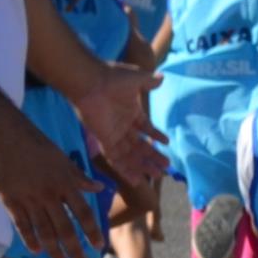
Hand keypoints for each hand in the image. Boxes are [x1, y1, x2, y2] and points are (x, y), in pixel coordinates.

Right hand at [0, 114, 98, 257]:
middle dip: (74, 248)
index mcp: (65, 183)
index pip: (83, 213)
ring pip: (43, 230)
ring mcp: (28, 198)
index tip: (98, 246)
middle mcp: (49, 194)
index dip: (92, 231)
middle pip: (64, 227)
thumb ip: (79, 176)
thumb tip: (99, 187)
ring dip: (53, 249)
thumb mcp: (62, 158)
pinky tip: (36, 250)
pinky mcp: (9, 199)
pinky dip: (29, 238)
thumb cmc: (34, 143)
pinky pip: (21, 224)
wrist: (1, 135)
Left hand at [65, 62, 165, 198]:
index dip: (154, 135)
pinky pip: (115, 158)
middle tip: (165, 167)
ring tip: (157, 175)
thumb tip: (162, 78)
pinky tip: (136, 179)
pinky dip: (125, 169)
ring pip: (129, 155)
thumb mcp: (136, 78)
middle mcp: (122, 125)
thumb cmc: (113, 78)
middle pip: (139, 145)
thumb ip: (149, 82)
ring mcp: (113, 133)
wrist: (90, 81)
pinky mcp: (104, 139)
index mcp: (131, 111)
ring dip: (142, 166)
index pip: (145, 127)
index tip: (166, 143)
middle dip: (151, 156)